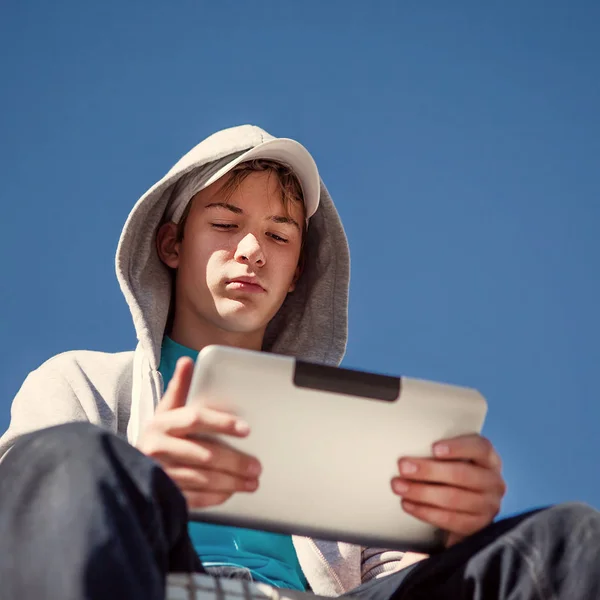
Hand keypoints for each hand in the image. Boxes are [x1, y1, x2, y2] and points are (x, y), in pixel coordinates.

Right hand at [137, 356, 261, 508]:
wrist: (127, 467)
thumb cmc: (160, 435)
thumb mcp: (166, 410)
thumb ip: (180, 387)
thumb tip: (187, 361)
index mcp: (161, 422)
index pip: (196, 419)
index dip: (222, 423)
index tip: (246, 429)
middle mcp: (156, 447)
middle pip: (204, 454)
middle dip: (235, 462)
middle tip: (257, 466)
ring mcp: (158, 473)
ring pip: (202, 479)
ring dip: (231, 482)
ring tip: (252, 482)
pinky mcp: (162, 494)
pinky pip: (193, 498)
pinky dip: (215, 497)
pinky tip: (231, 493)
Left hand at [391, 434, 505, 546]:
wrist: (468, 510)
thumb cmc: (457, 475)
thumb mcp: (457, 459)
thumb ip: (442, 453)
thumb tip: (410, 443)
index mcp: (489, 459)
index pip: (479, 448)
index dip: (457, 447)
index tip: (434, 448)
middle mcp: (493, 482)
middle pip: (462, 474)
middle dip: (429, 471)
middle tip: (403, 467)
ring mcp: (488, 506)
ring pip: (453, 498)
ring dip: (421, 492)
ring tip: (399, 486)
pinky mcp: (477, 526)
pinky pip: (448, 519)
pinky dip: (424, 512)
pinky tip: (407, 504)